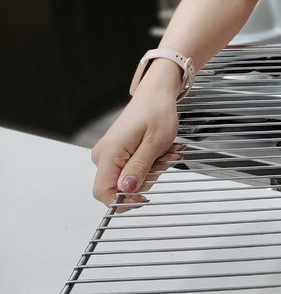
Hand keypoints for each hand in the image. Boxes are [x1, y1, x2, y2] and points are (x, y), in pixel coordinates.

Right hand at [91, 84, 181, 209]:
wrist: (156, 93)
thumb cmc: (156, 111)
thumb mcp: (154, 143)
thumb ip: (139, 168)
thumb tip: (126, 190)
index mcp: (109, 153)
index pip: (104, 192)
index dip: (124, 199)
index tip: (145, 196)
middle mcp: (103, 155)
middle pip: (119, 187)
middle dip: (145, 179)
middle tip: (164, 161)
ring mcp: (109, 154)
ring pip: (128, 179)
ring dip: (151, 170)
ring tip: (165, 152)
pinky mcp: (117, 153)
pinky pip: (131, 168)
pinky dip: (148, 164)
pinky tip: (160, 151)